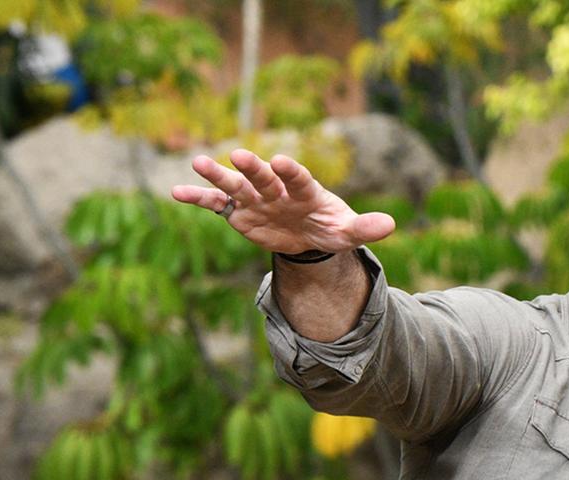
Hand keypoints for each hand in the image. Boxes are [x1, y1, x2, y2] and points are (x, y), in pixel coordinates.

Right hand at [171, 149, 395, 255]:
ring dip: (217, 175)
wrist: (307, 235)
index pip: (298, 178)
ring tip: (197, 163)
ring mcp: (256, 199)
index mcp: (305, 190)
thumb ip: (365, 228)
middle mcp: (277, 190)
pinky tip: (176, 192)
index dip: (290, 170)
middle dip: (252, 168)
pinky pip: (216, 204)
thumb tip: (392, 225)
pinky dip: (198, 198)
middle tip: (239, 156)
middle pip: (263, 177)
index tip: (280, 161)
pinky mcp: (239, 211)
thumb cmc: (329, 227)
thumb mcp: (347, 231)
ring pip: (235, 185)